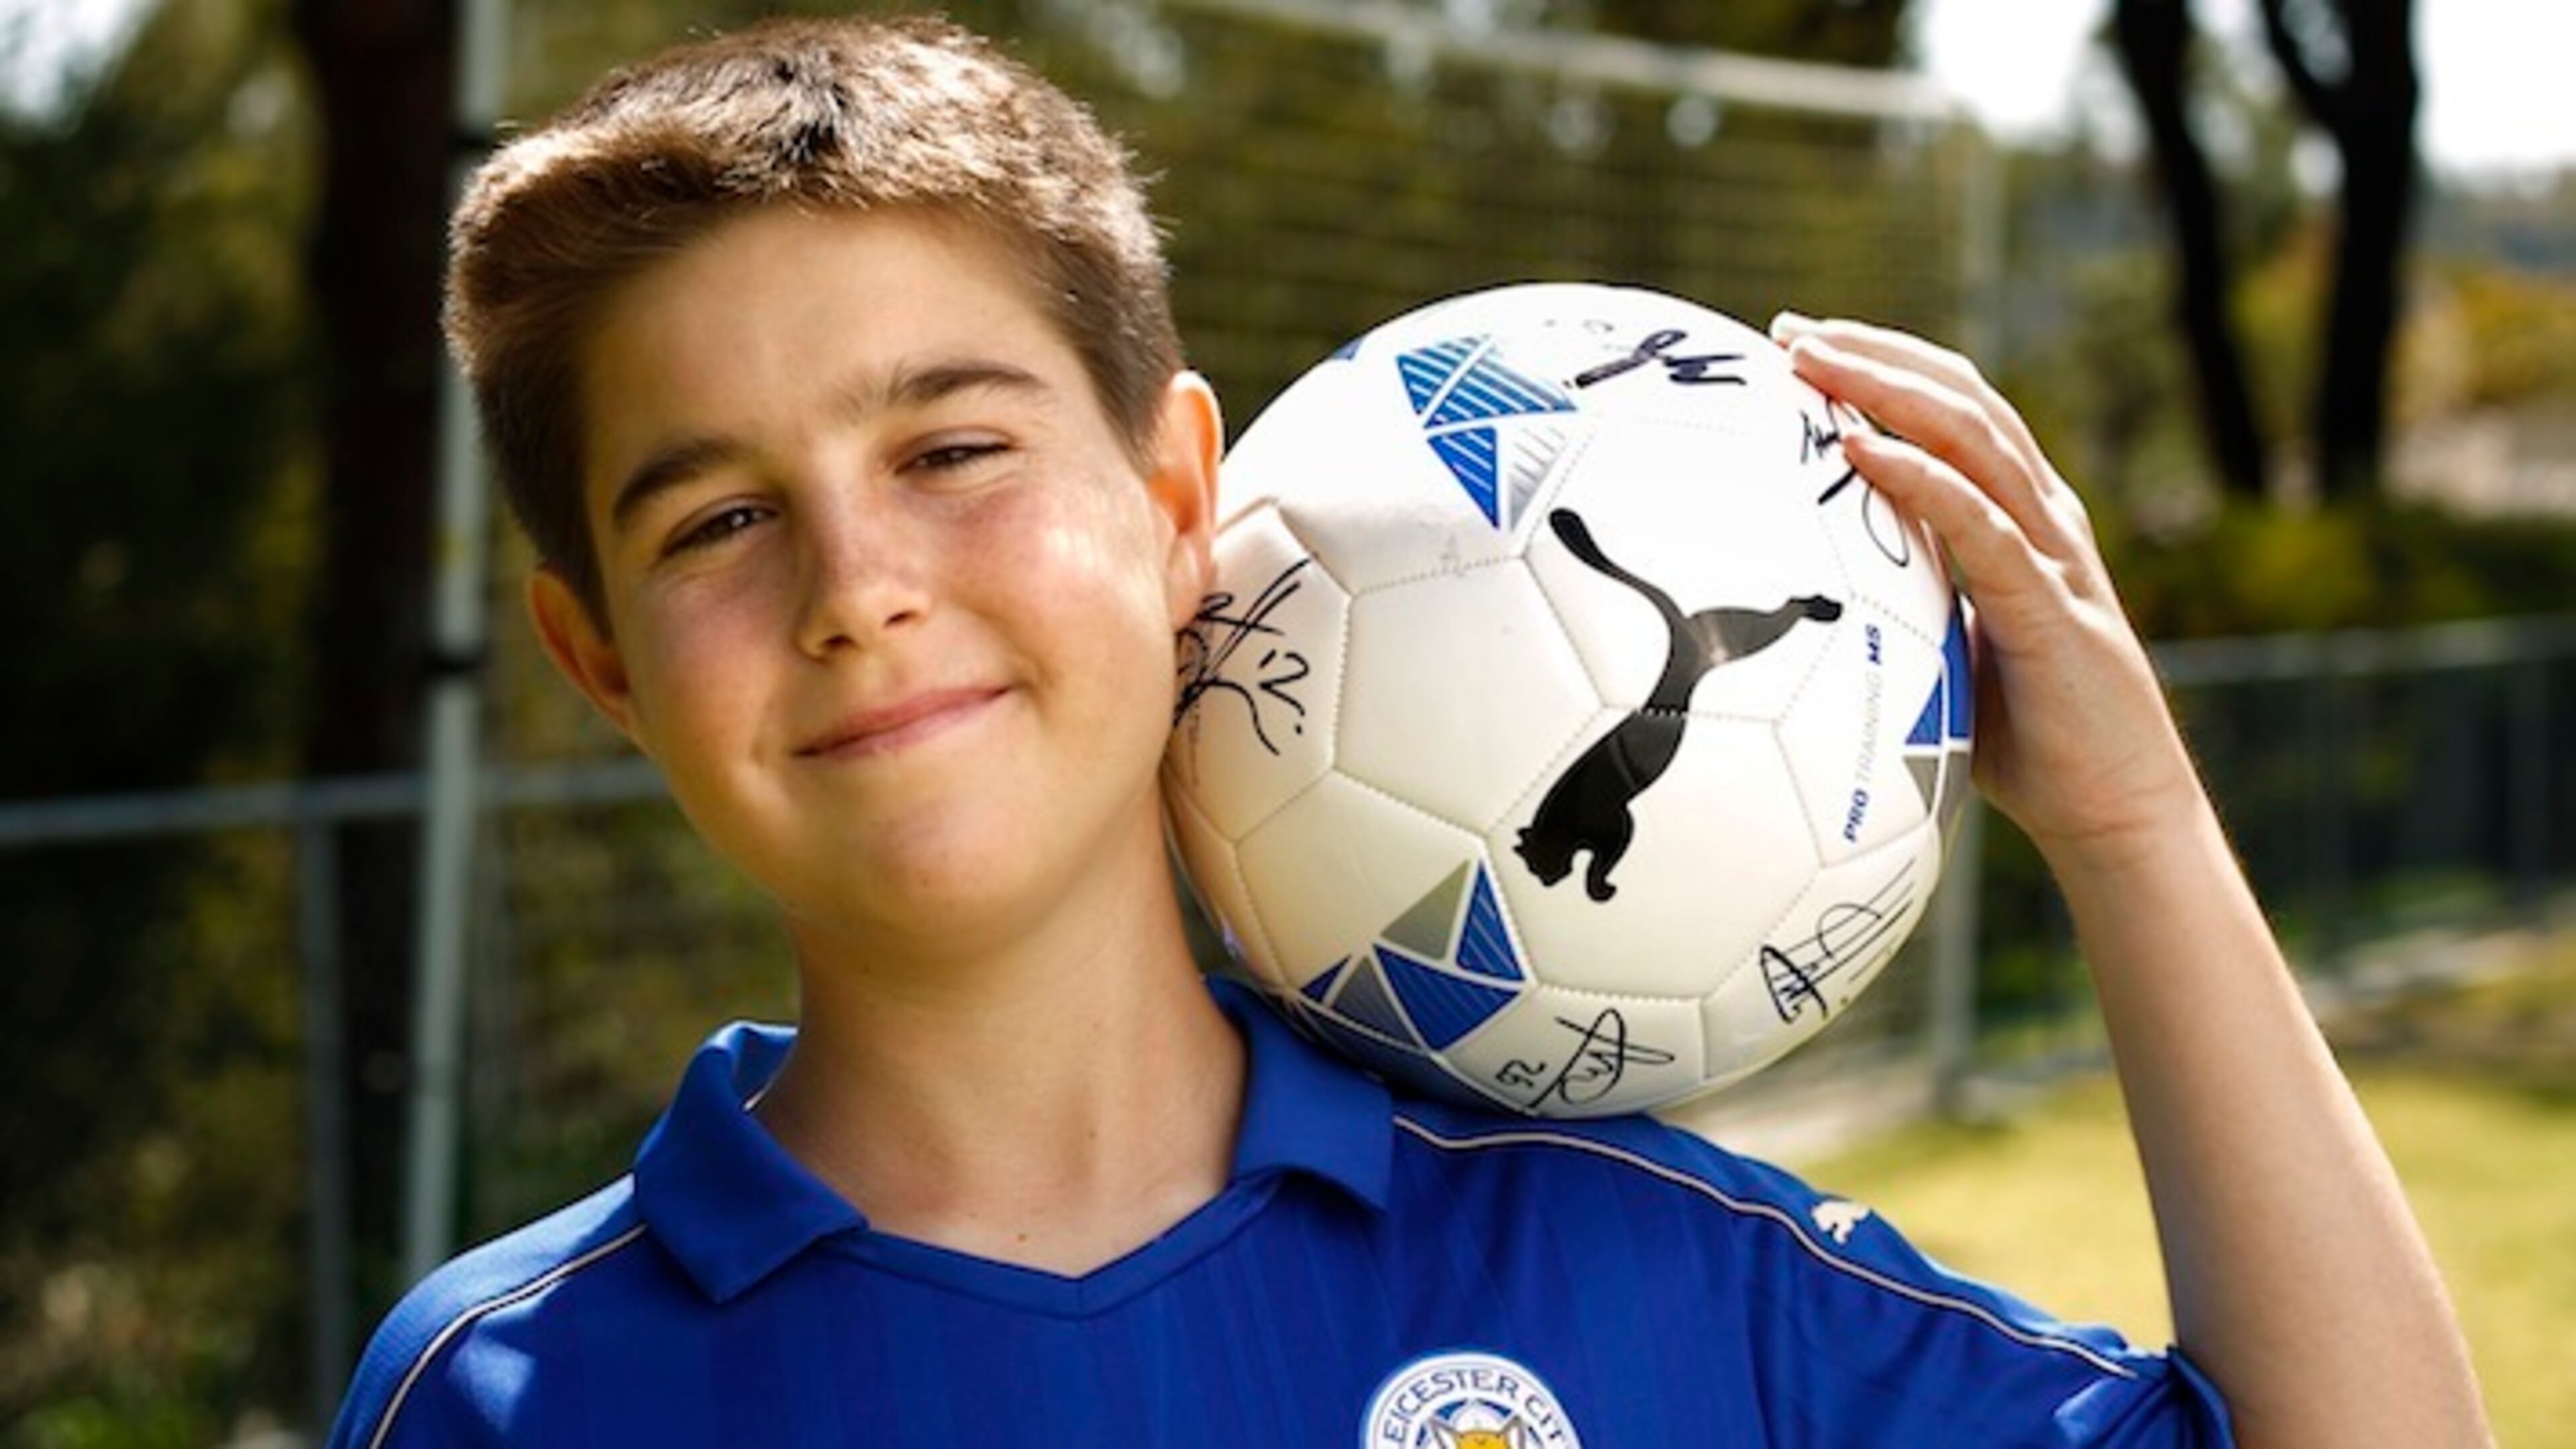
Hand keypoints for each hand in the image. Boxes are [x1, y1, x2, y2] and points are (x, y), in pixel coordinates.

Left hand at [1771, 313, 2202, 862]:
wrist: (2115, 814)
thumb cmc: (2030, 740)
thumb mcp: (1952, 649)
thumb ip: (1910, 603)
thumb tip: (1827, 593)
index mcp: (2024, 519)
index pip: (1953, 411)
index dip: (1884, 366)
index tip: (1801, 345)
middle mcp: (2045, 519)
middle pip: (1961, 399)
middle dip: (1874, 354)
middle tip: (1789, 330)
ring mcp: (2055, 557)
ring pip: (1972, 440)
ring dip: (1886, 391)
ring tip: (1812, 362)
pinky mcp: (2051, 609)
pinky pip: (1978, 527)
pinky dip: (1917, 479)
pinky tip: (1858, 450)